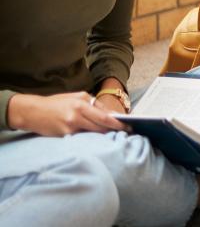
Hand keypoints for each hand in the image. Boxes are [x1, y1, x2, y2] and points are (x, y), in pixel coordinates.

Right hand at [7, 92, 128, 135]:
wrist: (32, 111)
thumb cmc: (56, 103)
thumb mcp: (75, 97)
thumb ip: (92, 104)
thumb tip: (109, 114)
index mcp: (81, 103)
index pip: (104, 116)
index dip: (117, 123)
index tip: (128, 126)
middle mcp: (76, 115)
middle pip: (100, 127)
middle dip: (114, 131)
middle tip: (126, 133)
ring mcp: (70, 127)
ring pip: (92, 134)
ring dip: (103, 136)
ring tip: (113, 136)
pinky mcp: (64, 136)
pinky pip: (81, 138)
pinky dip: (89, 139)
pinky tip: (95, 140)